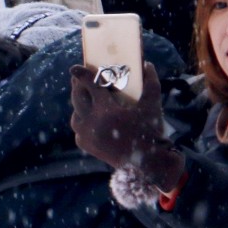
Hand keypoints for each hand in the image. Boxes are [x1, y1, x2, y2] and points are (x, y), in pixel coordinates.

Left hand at [69, 61, 183, 190]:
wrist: (146, 163)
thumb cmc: (151, 131)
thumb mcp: (152, 105)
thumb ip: (151, 82)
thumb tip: (147, 64)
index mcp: (106, 111)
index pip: (91, 87)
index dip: (82, 75)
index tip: (74, 68)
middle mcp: (91, 123)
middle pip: (78, 98)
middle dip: (78, 86)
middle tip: (79, 78)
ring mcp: (85, 135)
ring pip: (76, 113)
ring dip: (79, 103)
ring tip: (84, 95)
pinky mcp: (84, 144)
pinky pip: (78, 127)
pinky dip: (82, 118)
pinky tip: (87, 113)